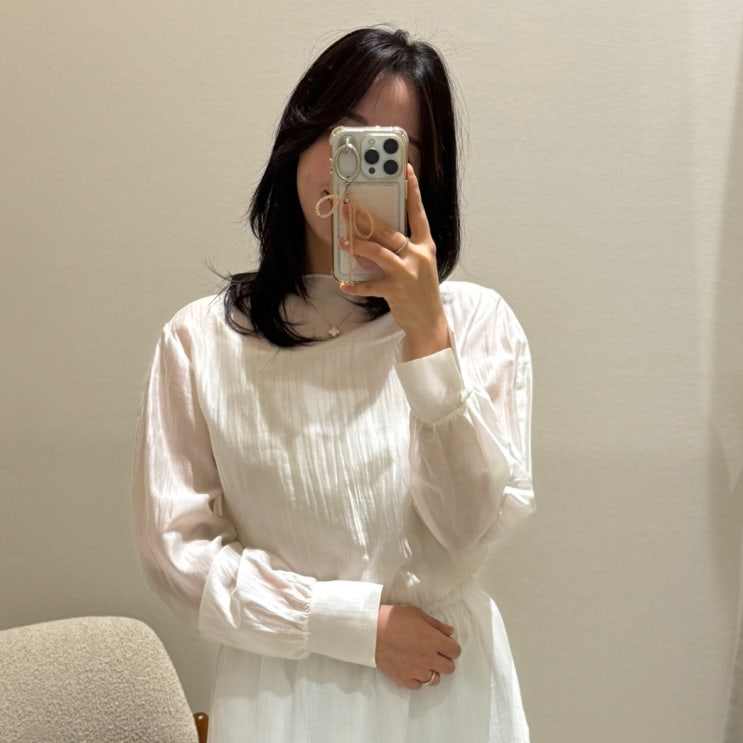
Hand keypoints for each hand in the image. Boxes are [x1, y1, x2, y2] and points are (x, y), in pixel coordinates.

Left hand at [339, 165, 450, 359]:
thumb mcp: (420, 265)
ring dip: (358, 245)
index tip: (406, 170)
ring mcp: (408, 273)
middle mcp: (418, 256)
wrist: (429, 322)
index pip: (419, 213)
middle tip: (347, 208)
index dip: (413, 191)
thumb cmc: (421, 291)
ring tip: (342, 240)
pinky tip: (344, 283)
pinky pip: (370, 285)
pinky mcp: (397, 291)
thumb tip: (375, 235)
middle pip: (388, 231)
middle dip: (365, 218)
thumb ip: (404, 248)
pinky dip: (355, 285)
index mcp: (426, 246)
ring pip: (378, 252)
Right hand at [375, 604, 460, 689]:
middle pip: (449, 668)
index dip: (452, 647)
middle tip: (435, 654)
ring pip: (435, 680)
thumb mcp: (417, 614)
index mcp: (434, 641)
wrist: (371, 631)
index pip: (455, 651)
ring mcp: (417, 671)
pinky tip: (412, 669)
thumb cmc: (394, 618)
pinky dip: (417, 679)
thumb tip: (450, 632)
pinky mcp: (404, 679)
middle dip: (445, 661)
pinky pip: (418, 686)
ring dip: (432, 671)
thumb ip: (436, 624)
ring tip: (423, 662)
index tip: (445, 644)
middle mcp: (429, 658)